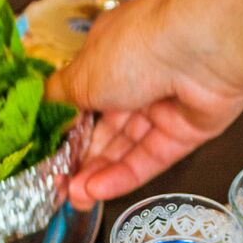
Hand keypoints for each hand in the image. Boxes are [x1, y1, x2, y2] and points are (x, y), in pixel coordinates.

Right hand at [47, 0, 242, 208]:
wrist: (202, 49)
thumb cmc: (137, 46)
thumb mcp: (81, 74)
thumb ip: (59, 96)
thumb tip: (40, 104)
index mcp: (110, 54)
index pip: (83, 97)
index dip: (66, 128)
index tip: (48, 154)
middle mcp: (138, 77)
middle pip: (106, 128)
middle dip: (82, 159)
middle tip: (59, 186)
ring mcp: (165, 104)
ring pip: (127, 147)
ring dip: (99, 172)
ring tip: (75, 196)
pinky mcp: (187, 130)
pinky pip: (152, 157)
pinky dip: (125, 175)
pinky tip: (98, 190)